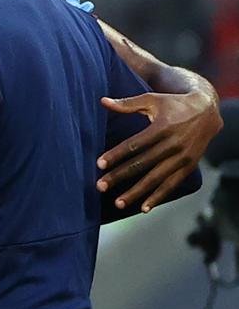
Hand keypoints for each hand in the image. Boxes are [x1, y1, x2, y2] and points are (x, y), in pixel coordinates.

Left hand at [96, 90, 221, 211]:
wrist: (208, 111)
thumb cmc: (173, 104)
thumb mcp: (152, 100)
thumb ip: (127, 104)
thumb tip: (102, 101)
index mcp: (163, 127)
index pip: (135, 145)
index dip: (116, 155)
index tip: (99, 164)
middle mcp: (174, 144)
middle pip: (142, 164)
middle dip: (120, 176)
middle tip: (100, 186)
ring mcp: (183, 158)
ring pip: (156, 178)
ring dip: (136, 192)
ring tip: (118, 202)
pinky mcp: (189, 167)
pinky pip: (172, 185)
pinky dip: (158, 197)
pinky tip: (143, 208)